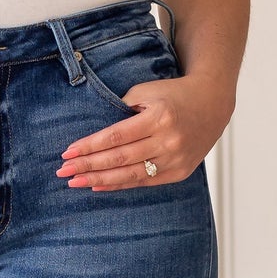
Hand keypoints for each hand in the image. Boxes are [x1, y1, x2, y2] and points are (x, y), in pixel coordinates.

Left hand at [55, 78, 231, 189]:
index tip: (67, 153)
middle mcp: (168, 141)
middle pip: (120, 158)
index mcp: (159, 117)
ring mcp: (175, 159)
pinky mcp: (179, 172)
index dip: (90, 146)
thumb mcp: (147, 92)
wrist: (212, 103)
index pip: (116, 136)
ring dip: (99, 180)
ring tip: (75, 182)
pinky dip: (120, 184)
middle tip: (63, 172)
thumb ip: (122, 109)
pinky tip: (99, 185)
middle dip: (88, 166)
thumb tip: (95, 136)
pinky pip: (144, 182)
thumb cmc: (174, 94)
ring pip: (130, 175)